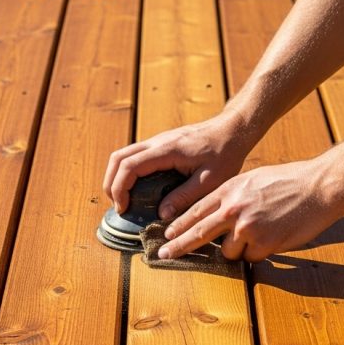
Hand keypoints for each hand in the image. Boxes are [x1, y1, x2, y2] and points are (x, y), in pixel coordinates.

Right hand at [103, 111, 257, 218]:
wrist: (232, 130)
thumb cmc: (225, 154)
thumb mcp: (210, 181)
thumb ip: (184, 197)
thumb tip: (161, 214)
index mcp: (166, 150)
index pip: (129, 166)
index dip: (119, 188)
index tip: (123, 208)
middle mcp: (156, 142)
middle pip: (117, 158)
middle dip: (110, 183)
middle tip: (118, 206)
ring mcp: (157, 141)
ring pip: (122, 155)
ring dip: (116, 177)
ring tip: (123, 199)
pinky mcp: (160, 143)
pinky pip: (133, 155)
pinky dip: (126, 171)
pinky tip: (136, 188)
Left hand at [158, 160, 339, 261]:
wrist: (319, 186)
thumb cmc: (288, 182)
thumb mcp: (251, 180)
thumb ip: (230, 196)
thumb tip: (213, 216)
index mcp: (228, 190)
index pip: (195, 211)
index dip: (179, 226)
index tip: (166, 236)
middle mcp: (233, 208)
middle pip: (198, 233)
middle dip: (179, 247)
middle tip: (163, 256)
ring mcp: (248, 227)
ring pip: (228, 251)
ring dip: (238, 249)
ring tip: (260, 233)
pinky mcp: (264, 243)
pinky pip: (251, 257)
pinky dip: (258, 253)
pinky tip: (273, 238)